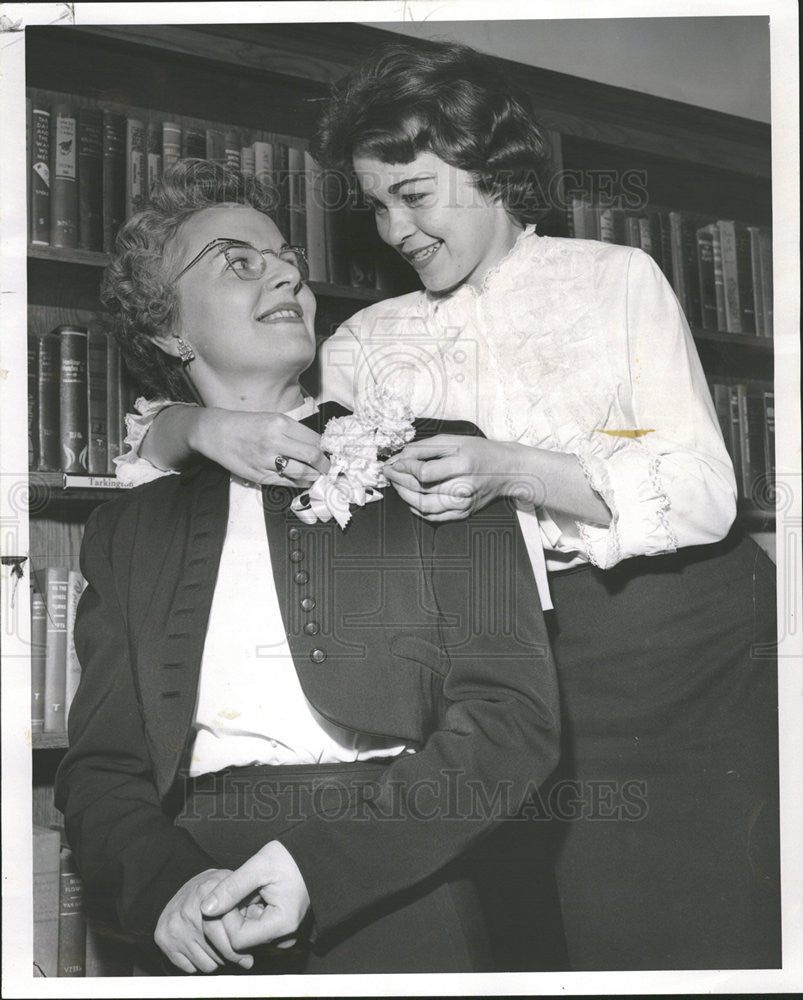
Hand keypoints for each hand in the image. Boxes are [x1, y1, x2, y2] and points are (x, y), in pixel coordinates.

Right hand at [154, 868, 254, 973]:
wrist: (176, 882)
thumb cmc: (211, 887)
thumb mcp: (232, 887)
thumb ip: (247, 906)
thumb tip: (260, 938)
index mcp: (208, 892)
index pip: (229, 931)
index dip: (241, 945)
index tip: (248, 953)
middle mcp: (188, 910)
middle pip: (218, 951)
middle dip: (231, 956)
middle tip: (239, 955)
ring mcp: (175, 926)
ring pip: (207, 964)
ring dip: (216, 959)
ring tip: (218, 944)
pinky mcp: (163, 939)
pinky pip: (191, 968)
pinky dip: (200, 961)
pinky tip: (203, 946)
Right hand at [192, 409, 329, 486]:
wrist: (217, 433)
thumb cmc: (247, 425)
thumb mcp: (272, 419)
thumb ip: (293, 432)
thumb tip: (317, 446)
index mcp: (280, 423)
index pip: (314, 439)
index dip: (325, 449)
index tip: (329, 454)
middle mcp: (274, 440)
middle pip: (312, 456)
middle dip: (325, 465)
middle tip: (328, 468)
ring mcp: (266, 459)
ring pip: (301, 473)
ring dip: (314, 477)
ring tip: (317, 476)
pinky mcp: (259, 475)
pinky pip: (286, 483)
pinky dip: (298, 484)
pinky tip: (303, 482)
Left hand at [200, 841, 309, 950]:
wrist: (314, 855)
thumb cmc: (290, 857)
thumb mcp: (259, 866)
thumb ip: (231, 887)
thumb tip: (205, 908)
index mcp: (282, 923)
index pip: (237, 939)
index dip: (226, 918)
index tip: (228, 894)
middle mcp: (284, 936)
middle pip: (241, 940)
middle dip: (232, 915)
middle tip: (236, 889)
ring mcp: (281, 935)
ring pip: (245, 935)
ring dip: (239, 914)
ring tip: (247, 890)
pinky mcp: (278, 929)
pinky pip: (254, 930)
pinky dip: (247, 914)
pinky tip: (252, 896)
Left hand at [384, 435, 539, 521]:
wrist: (508, 470)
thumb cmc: (480, 451)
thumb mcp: (454, 440)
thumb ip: (424, 447)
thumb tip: (399, 457)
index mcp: (463, 465)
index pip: (424, 473)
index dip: (403, 468)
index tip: (392, 463)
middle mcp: (464, 487)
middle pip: (421, 490)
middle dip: (398, 481)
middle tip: (389, 472)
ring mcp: (464, 504)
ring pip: (424, 506)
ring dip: (404, 496)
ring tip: (397, 485)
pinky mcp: (464, 513)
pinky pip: (434, 517)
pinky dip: (417, 510)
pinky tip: (410, 500)